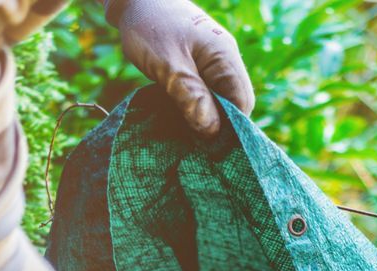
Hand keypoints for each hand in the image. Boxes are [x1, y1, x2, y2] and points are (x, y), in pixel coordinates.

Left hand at [107, 0, 254, 136]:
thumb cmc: (151, 27)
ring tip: (184, 137)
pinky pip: (203, 94)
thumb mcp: (169, 65)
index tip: (207, 148)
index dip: (228, 129)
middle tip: (192, 147)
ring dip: (202, 118)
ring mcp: (211, 64)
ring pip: (216, 101)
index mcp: (225, 58)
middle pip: (231, 105)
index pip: (241, 104)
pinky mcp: (197, 68)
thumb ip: (191, 96)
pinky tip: (178, 120)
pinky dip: (192, 108)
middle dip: (215, 126)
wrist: (135, 0)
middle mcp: (224, 61)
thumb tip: (212, 132)